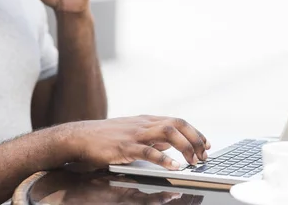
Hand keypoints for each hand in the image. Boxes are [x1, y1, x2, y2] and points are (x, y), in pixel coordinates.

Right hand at [66, 116, 211, 170]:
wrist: (81, 136)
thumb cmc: (106, 137)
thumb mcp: (133, 133)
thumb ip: (152, 138)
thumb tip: (170, 145)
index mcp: (147, 120)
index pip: (178, 121)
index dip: (195, 132)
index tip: (206, 144)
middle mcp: (144, 124)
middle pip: (177, 124)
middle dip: (195, 139)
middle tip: (204, 155)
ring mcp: (135, 134)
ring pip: (167, 133)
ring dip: (185, 147)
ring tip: (193, 161)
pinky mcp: (125, 146)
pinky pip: (149, 151)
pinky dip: (164, 159)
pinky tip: (174, 167)